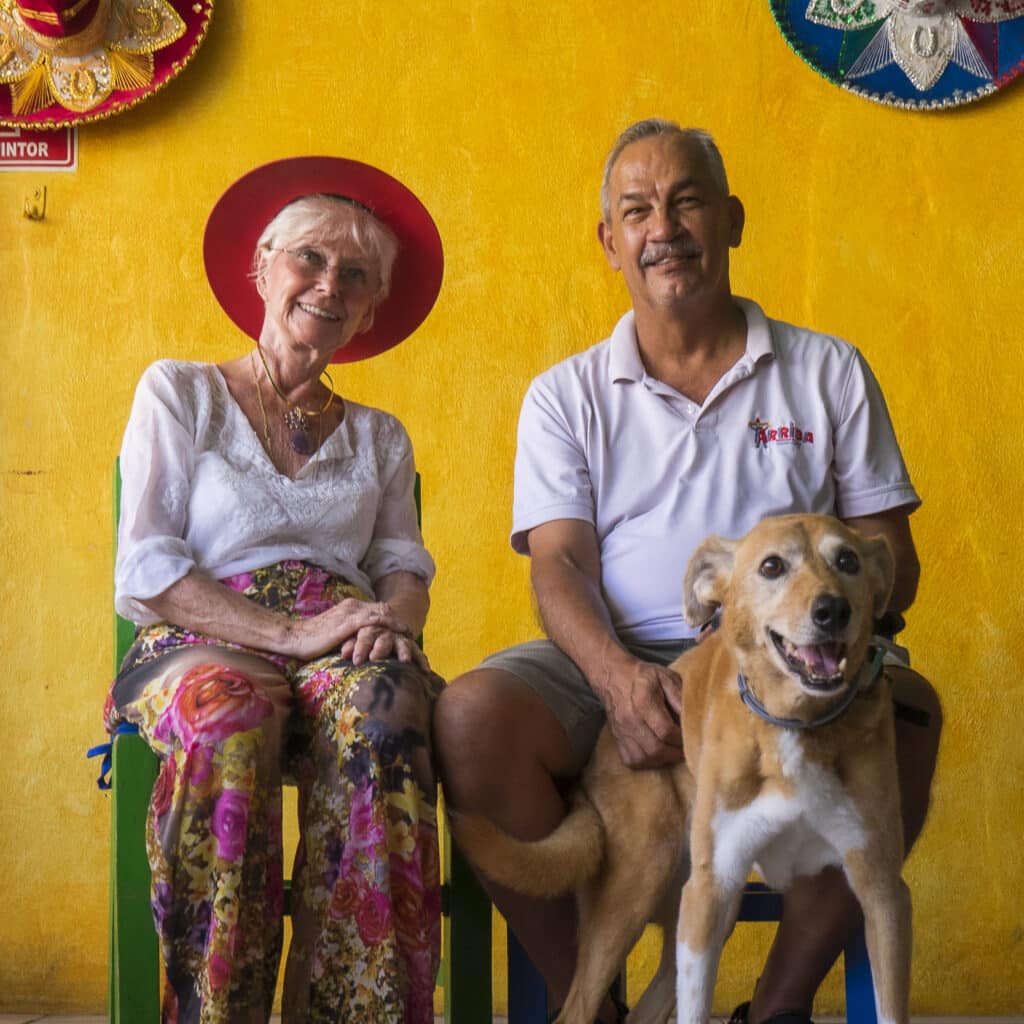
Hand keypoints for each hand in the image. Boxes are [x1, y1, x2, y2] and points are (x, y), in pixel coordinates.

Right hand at [286, 598, 412, 660]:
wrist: (294, 638)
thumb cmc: (312, 640)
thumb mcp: (336, 635)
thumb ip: (349, 635)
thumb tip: (360, 645)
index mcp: (349, 607)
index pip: (376, 610)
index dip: (390, 619)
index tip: (402, 630)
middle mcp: (352, 606)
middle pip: (382, 610)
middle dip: (397, 621)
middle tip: (411, 633)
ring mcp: (350, 613)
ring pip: (381, 614)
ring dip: (397, 624)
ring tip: (409, 634)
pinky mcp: (348, 623)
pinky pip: (373, 621)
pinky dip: (388, 626)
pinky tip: (398, 634)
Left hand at [341, 626, 430, 669]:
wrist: (382, 624)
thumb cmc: (362, 638)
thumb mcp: (353, 639)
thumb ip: (349, 645)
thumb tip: (343, 654)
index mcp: (369, 628)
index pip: (364, 635)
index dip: (360, 647)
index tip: (356, 661)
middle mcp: (386, 632)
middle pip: (384, 638)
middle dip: (380, 648)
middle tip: (376, 659)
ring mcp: (399, 638)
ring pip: (402, 642)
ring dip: (403, 651)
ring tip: (404, 661)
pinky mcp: (409, 644)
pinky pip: (417, 651)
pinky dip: (421, 660)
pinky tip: (425, 670)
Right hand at [595, 657, 682, 768]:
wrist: (613, 676)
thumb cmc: (642, 676)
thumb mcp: (665, 676)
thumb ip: (678, 695)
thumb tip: (691, 715)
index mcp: (644, 702)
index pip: (665, 730)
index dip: (681, 738)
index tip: (690, 736)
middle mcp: (630, 720)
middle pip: (655, 749)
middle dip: (675, 753)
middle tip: (685, 748)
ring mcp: (622, 732)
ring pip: (644, 758)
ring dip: (662, 759)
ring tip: (672, 751)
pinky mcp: (617, 739)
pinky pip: (632, 761)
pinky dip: (647, 762)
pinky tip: (656, 754)